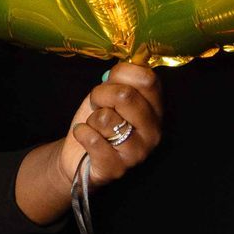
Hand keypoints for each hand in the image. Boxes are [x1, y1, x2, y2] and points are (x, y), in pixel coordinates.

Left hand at [59, 58, 163, 188]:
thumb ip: (121, 80)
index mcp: (155, 109)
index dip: (121, 74)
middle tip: (97, 105)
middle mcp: (153, 131)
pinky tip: (84, 136)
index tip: (109, 83)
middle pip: (126, 95)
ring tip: (95, 127)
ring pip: (107, 119)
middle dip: (101, 95)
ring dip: (92, 119)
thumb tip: (127, 64)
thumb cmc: (97, 121)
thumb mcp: (110, 95)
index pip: (147, 78)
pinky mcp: (116, 169)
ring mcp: (137, 152)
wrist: (78, 155)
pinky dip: (81, 133)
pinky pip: (93, 140)